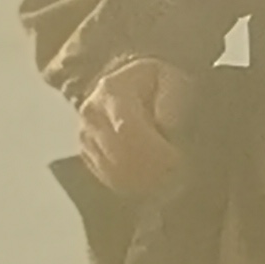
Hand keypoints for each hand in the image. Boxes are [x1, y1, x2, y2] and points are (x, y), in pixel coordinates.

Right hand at [77, 57, 204, 198]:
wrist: (131, 84)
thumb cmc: (158, 82)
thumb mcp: (172, 79)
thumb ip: (171, 101)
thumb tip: (166, 128)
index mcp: (112, 91)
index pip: (127, 127)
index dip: (152, 147)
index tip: (177, 159)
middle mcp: (92, 114)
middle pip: (118, 151)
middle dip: (150, 166)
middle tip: (179, 173)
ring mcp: (85, 135)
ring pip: (111, 168)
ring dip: (142, 178)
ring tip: (171, 178)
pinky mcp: (87, 153)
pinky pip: (107, 177)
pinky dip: (132, 184)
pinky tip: (153, 183)